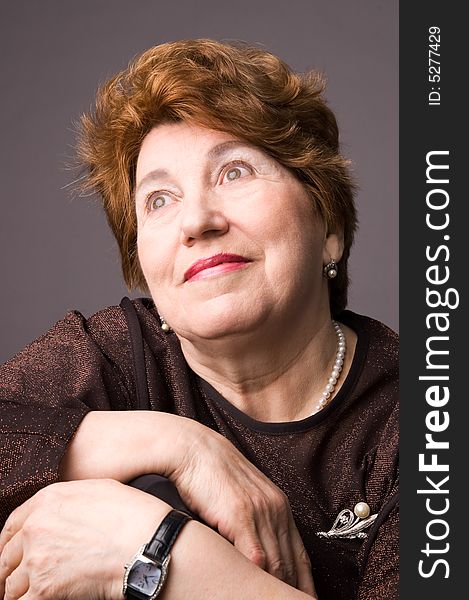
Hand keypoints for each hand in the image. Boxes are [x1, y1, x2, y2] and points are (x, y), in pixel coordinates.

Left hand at [0, 480, 169, 599]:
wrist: (146, 544)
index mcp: (47, 501)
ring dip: (20, 589)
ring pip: (11, 584)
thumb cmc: (132, 514)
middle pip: (7, 557)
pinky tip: (42, 598)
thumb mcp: (98, 489)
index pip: (11, 525)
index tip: (13, 553)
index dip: (10, 542)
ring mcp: (37, 559)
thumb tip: (58, 512)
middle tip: (21, 578)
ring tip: (36, 592)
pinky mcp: (44, 589)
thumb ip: (67, 499)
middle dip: (12, 568)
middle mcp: (35, 528)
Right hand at [169, 424, 314, 595]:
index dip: (304, 583)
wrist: (194, 448)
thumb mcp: (241, 498)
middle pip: (291, 564)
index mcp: (278, 506)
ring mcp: (260, 512)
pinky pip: (256, 556)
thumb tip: (254, 555)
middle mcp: (275, 509)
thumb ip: (253, 522)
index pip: (300, 555)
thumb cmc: (211, 474)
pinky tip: (255, 591)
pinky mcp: (240, 515)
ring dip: (277, 590)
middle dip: (293, 591)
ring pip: (277, 565)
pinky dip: (259, 578)